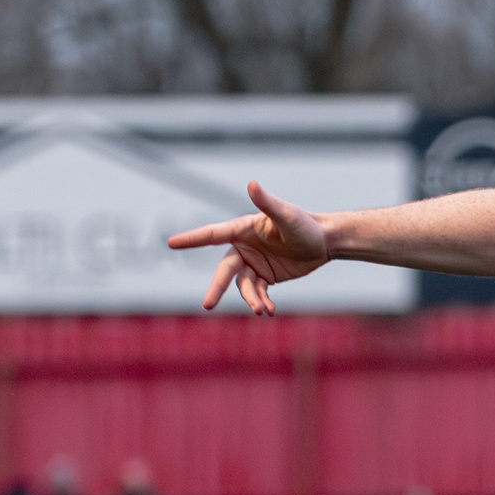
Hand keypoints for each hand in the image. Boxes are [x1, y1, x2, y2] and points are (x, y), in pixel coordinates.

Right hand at [167, 180, 329, 314]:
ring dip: (251, 299)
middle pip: (225, 270)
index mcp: (243, 229)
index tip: (171, 243)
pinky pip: (258, 293)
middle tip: (207, 305)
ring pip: (243, 286)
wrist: (324, 242)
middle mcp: (244, 247)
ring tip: (262, 310)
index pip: (212, 234)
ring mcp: (253, 264)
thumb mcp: (287, 215)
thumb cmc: (305, 224)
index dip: (191, 239)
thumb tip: (252, 183)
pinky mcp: (265, 277)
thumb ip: (267, 203)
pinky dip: (262, 302)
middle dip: (217, 287)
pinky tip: (270, 311)